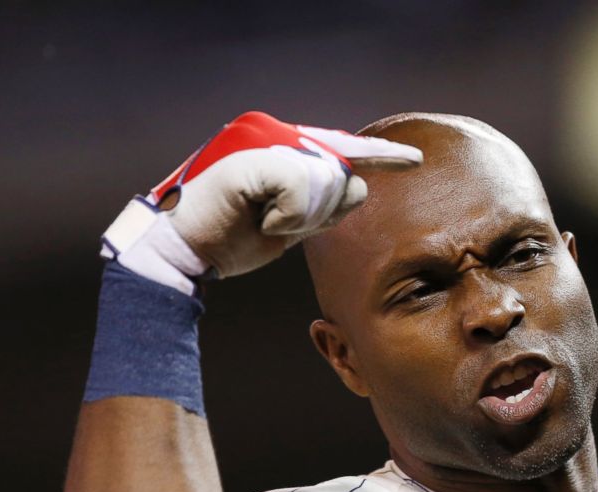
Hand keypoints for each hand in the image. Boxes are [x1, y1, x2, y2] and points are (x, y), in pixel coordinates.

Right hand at [101, 110, 421, 293]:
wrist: (185, 250)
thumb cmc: (234, 237)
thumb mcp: (291, 221)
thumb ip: (325, 203)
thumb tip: (359, 185)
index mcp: (283, 147)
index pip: (341, 147)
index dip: (378, 153)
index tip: (412, 160)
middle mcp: (275, 135)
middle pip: (342, 171)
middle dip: (323, 210)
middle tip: (278, 223)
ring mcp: (264, 143)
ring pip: (326, 181)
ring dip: (303, 218)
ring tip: (265, 221)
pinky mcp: (255, 158)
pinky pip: (302, 190)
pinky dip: (289, 217)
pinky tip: (262, 221)